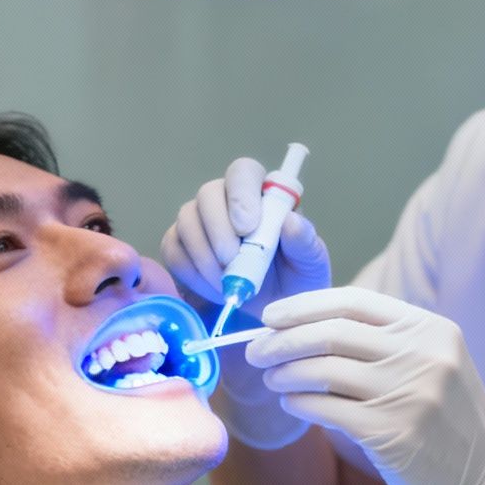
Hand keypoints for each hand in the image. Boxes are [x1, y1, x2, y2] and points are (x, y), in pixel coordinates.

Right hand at [161, 158, 331, 448]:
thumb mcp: (310, 265)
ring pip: (186, 221)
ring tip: (228, 285)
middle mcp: (226, 200)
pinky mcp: (181, 247)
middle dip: (217, 230)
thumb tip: (291, 222)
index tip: (248, 227)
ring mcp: (200, 222)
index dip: (240, 194)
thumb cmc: (297, 280)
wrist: (276, 312)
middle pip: (208, 195)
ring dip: (204, 255)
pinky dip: (190, 271)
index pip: (243, 172)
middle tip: (232, 263)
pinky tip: (213, 289)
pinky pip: (173, 249)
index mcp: (261, 194)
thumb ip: (305, 242)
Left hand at [245, 287, 484, 484]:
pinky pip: (326, 409)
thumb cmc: (447, 420)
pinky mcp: (393, 433)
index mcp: (431, 329)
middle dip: (282, 339)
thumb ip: (385, 340)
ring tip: (270, 377)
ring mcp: (409, 394)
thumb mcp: (433, 364)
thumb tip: (307, 324)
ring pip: (323, 369)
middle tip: (255, 350)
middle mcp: (423, 355)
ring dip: (285, 371)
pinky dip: (299, 403)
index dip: (304, 306)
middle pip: (331, 332)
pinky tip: (289, 404)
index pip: (354, 302)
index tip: (271, 317)